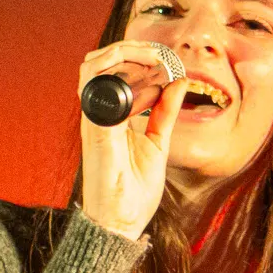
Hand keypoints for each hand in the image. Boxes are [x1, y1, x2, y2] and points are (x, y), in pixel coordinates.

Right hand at [78, 40, 188, 240]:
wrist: (119, 224)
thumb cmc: (133, 192)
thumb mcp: (158, 144)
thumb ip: (165, 113)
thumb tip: (179, 83)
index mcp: (112, 118)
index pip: (114, 73)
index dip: (135, 56)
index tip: (164, 56)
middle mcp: (99, 115)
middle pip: (100, 63)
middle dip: (130, 47)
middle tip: (159, 50)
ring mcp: (93, 121)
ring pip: (92, 66)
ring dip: (121, 52)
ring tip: (152, 54)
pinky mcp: (95, 130)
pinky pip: (92, 87)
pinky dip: (115, 68)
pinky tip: (143, 68)